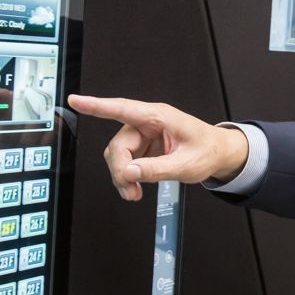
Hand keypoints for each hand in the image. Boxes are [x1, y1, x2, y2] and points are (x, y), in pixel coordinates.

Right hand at [67, 95, 248, 201]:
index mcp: (159, 116)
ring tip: (134, 193)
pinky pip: (125, 162)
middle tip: (130, 189)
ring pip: (117, 156)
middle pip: (118, 145)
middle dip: (120, 170)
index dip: (97, 106)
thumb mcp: (187, 164)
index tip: (76, 101)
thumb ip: (157, 169)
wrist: (219, 154)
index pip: (122, 108)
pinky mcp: (142, 148)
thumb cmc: (208, 150)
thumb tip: (130, 173)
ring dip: (122, 176)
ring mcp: (143, 136)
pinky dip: (127, 177)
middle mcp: (147, 123)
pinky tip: (135, 188)